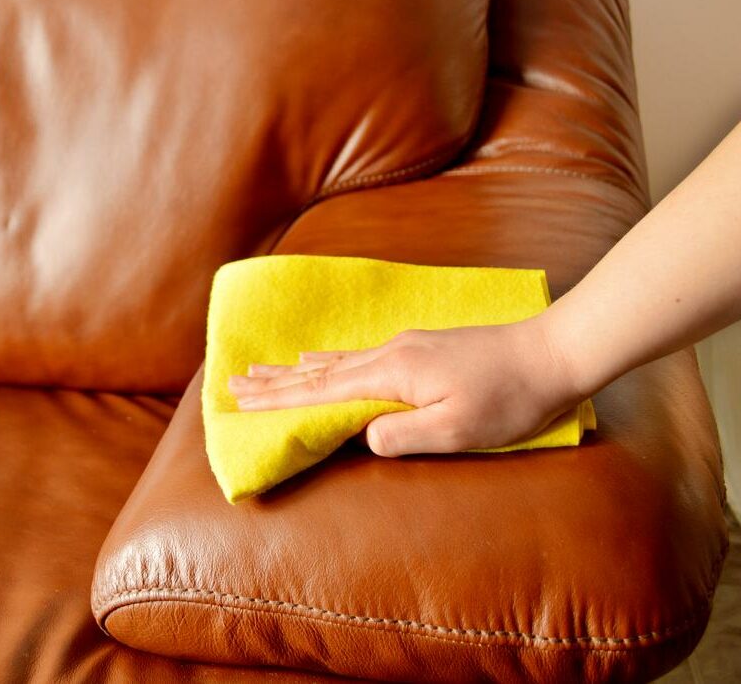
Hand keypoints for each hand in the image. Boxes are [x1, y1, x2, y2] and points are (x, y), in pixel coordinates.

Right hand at [226, 317, 585, 456]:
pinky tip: (317, 358)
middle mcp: (389, 354)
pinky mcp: (418, 348)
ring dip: (294, 369)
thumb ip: (405, 435)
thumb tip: (363, 437)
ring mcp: (403, 347)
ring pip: (334, 361)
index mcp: (392, 374)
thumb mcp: (459, 430)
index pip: (322, 391)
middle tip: (232, 383)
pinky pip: (355, 355)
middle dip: (274, 382)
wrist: (551, 354)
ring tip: (261, 369)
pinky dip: (326, 360)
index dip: (279, 400)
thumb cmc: (510, 399)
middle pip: (318, 371)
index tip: (240, 402)